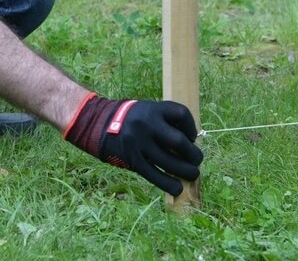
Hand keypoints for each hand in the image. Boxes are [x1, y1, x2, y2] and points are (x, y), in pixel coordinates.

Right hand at [64, 93, 202, 194]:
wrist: (100, 124)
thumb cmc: (132, 119)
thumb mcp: (148, 110)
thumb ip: (166, 121)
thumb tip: (191, 143)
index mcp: (153, 109)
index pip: (182, 114)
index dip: (191, 127)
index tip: (192, 136)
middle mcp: (147, 125)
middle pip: (179, 142)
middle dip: (193, 154)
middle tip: (197, 160)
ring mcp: (139, 143)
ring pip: (169, 162)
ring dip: (186, 171)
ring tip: (193, 174)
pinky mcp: (133, 159)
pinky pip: (154, 175)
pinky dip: (168, 184)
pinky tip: (178, 188)